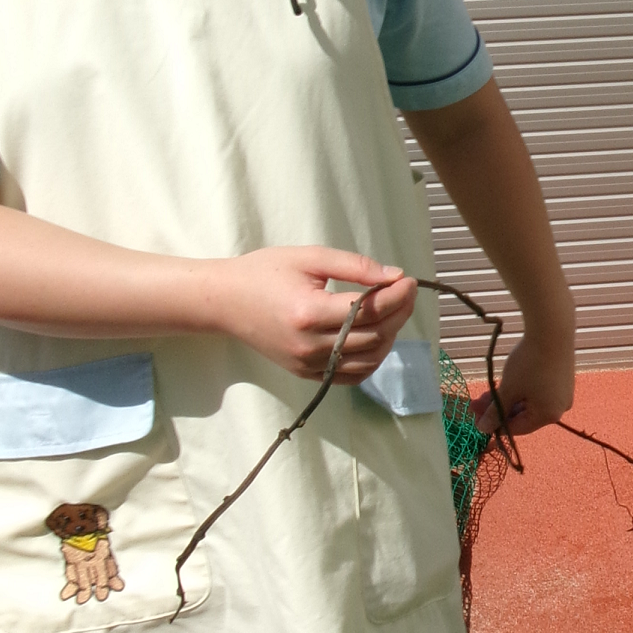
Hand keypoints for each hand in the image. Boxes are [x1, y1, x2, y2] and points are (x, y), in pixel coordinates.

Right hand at [207, 246, 418, 383]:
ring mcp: (307, 364)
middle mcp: (309, 345)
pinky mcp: (305, 374)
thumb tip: (394, 277)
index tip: (408, 280)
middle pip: (373, 336)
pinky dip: (372, 360)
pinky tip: (378, 337)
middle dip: (399, 313)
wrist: (224, 302)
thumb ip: (354, 266)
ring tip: (393, 311)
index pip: (369, 310)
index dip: (397, 296)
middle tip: (406, 291)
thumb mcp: (309, 257)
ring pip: (368, 359)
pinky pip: (351, 375)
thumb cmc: (264, 272)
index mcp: (309, 312)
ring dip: (390, 336)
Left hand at [473, 325, 573, 434]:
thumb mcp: (508, 389)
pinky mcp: (563, 377)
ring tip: (489, 389)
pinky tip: (508, 381)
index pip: (518, 428)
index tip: (476, 417)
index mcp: (548, 415)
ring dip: (508, 398)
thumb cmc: (529, 363)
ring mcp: (564, 392)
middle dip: (499, 409)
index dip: (494, 424)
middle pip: (524, 415)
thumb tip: (484, 429)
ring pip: (530, 402)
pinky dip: (523, 389)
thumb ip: (496, 412)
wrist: (552, 330)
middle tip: (477, 401)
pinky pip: (540, 391)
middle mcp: (560, 408)